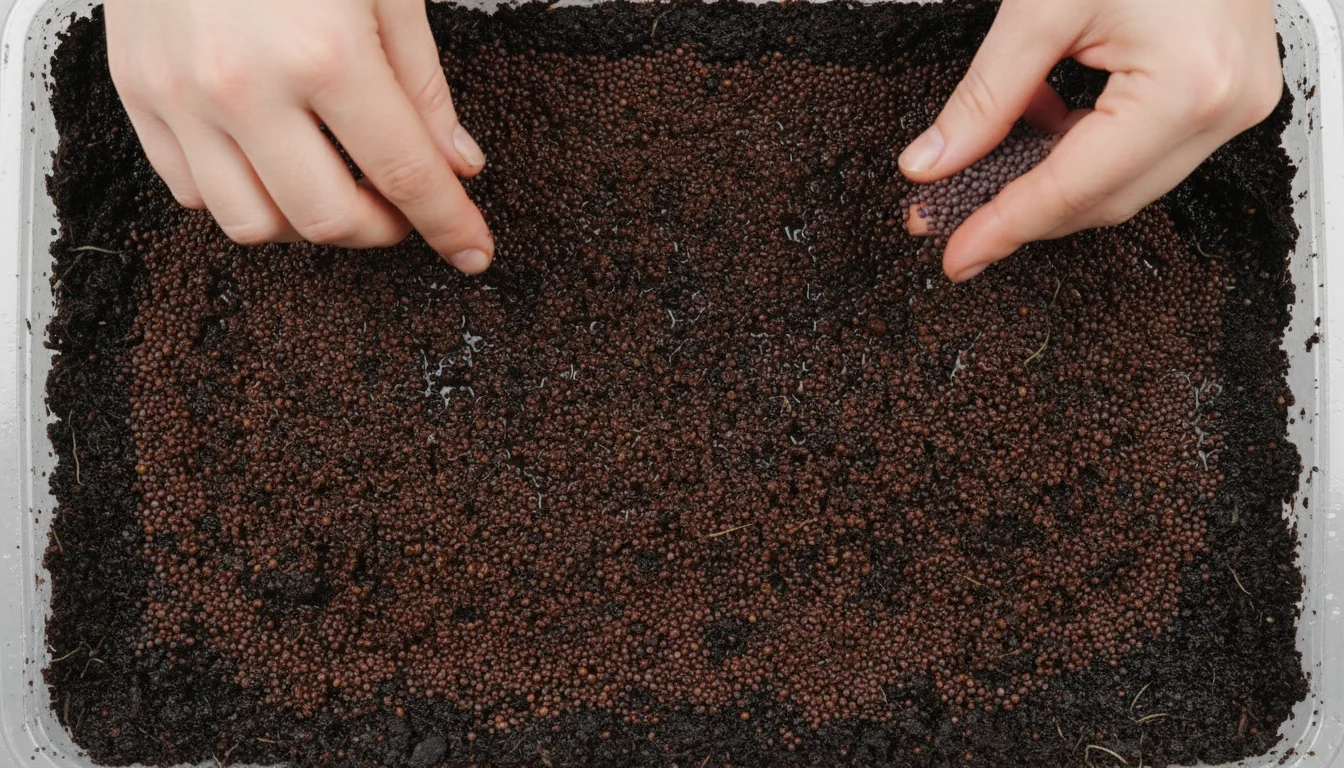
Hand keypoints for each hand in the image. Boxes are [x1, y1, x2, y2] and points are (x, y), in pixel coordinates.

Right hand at [106, 0, 493, 273]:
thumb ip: (422, 85)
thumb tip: (455, 162)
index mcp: (325, 52)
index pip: (406, 175)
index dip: (449, 224)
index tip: (472, 250)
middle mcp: (245, 85)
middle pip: (328, 219)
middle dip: (382, 229)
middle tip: (402, 205)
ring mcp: (181, 93)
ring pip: (253, 224)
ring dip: (308, 222)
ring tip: (336, 185)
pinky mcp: (137, 91)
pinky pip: (191, 191)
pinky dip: (243, 195)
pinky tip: (274, 161)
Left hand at [898, 0, 1281, 281]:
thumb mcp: (1041, 6)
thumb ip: (984, 95)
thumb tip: (933, 160)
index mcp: (1186, 87)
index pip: (1073, 188)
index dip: (1004, 227)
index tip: (954, 255)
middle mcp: (1225, 105)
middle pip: (1104, 200)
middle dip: (1022, 214)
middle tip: (951, 219)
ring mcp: (1237, 101)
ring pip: (1126, 183)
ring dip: (1052, 181)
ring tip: (986, 164)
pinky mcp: (1229, 89)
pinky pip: (1146, 149)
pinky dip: (1085, 147)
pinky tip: (1040, 123)